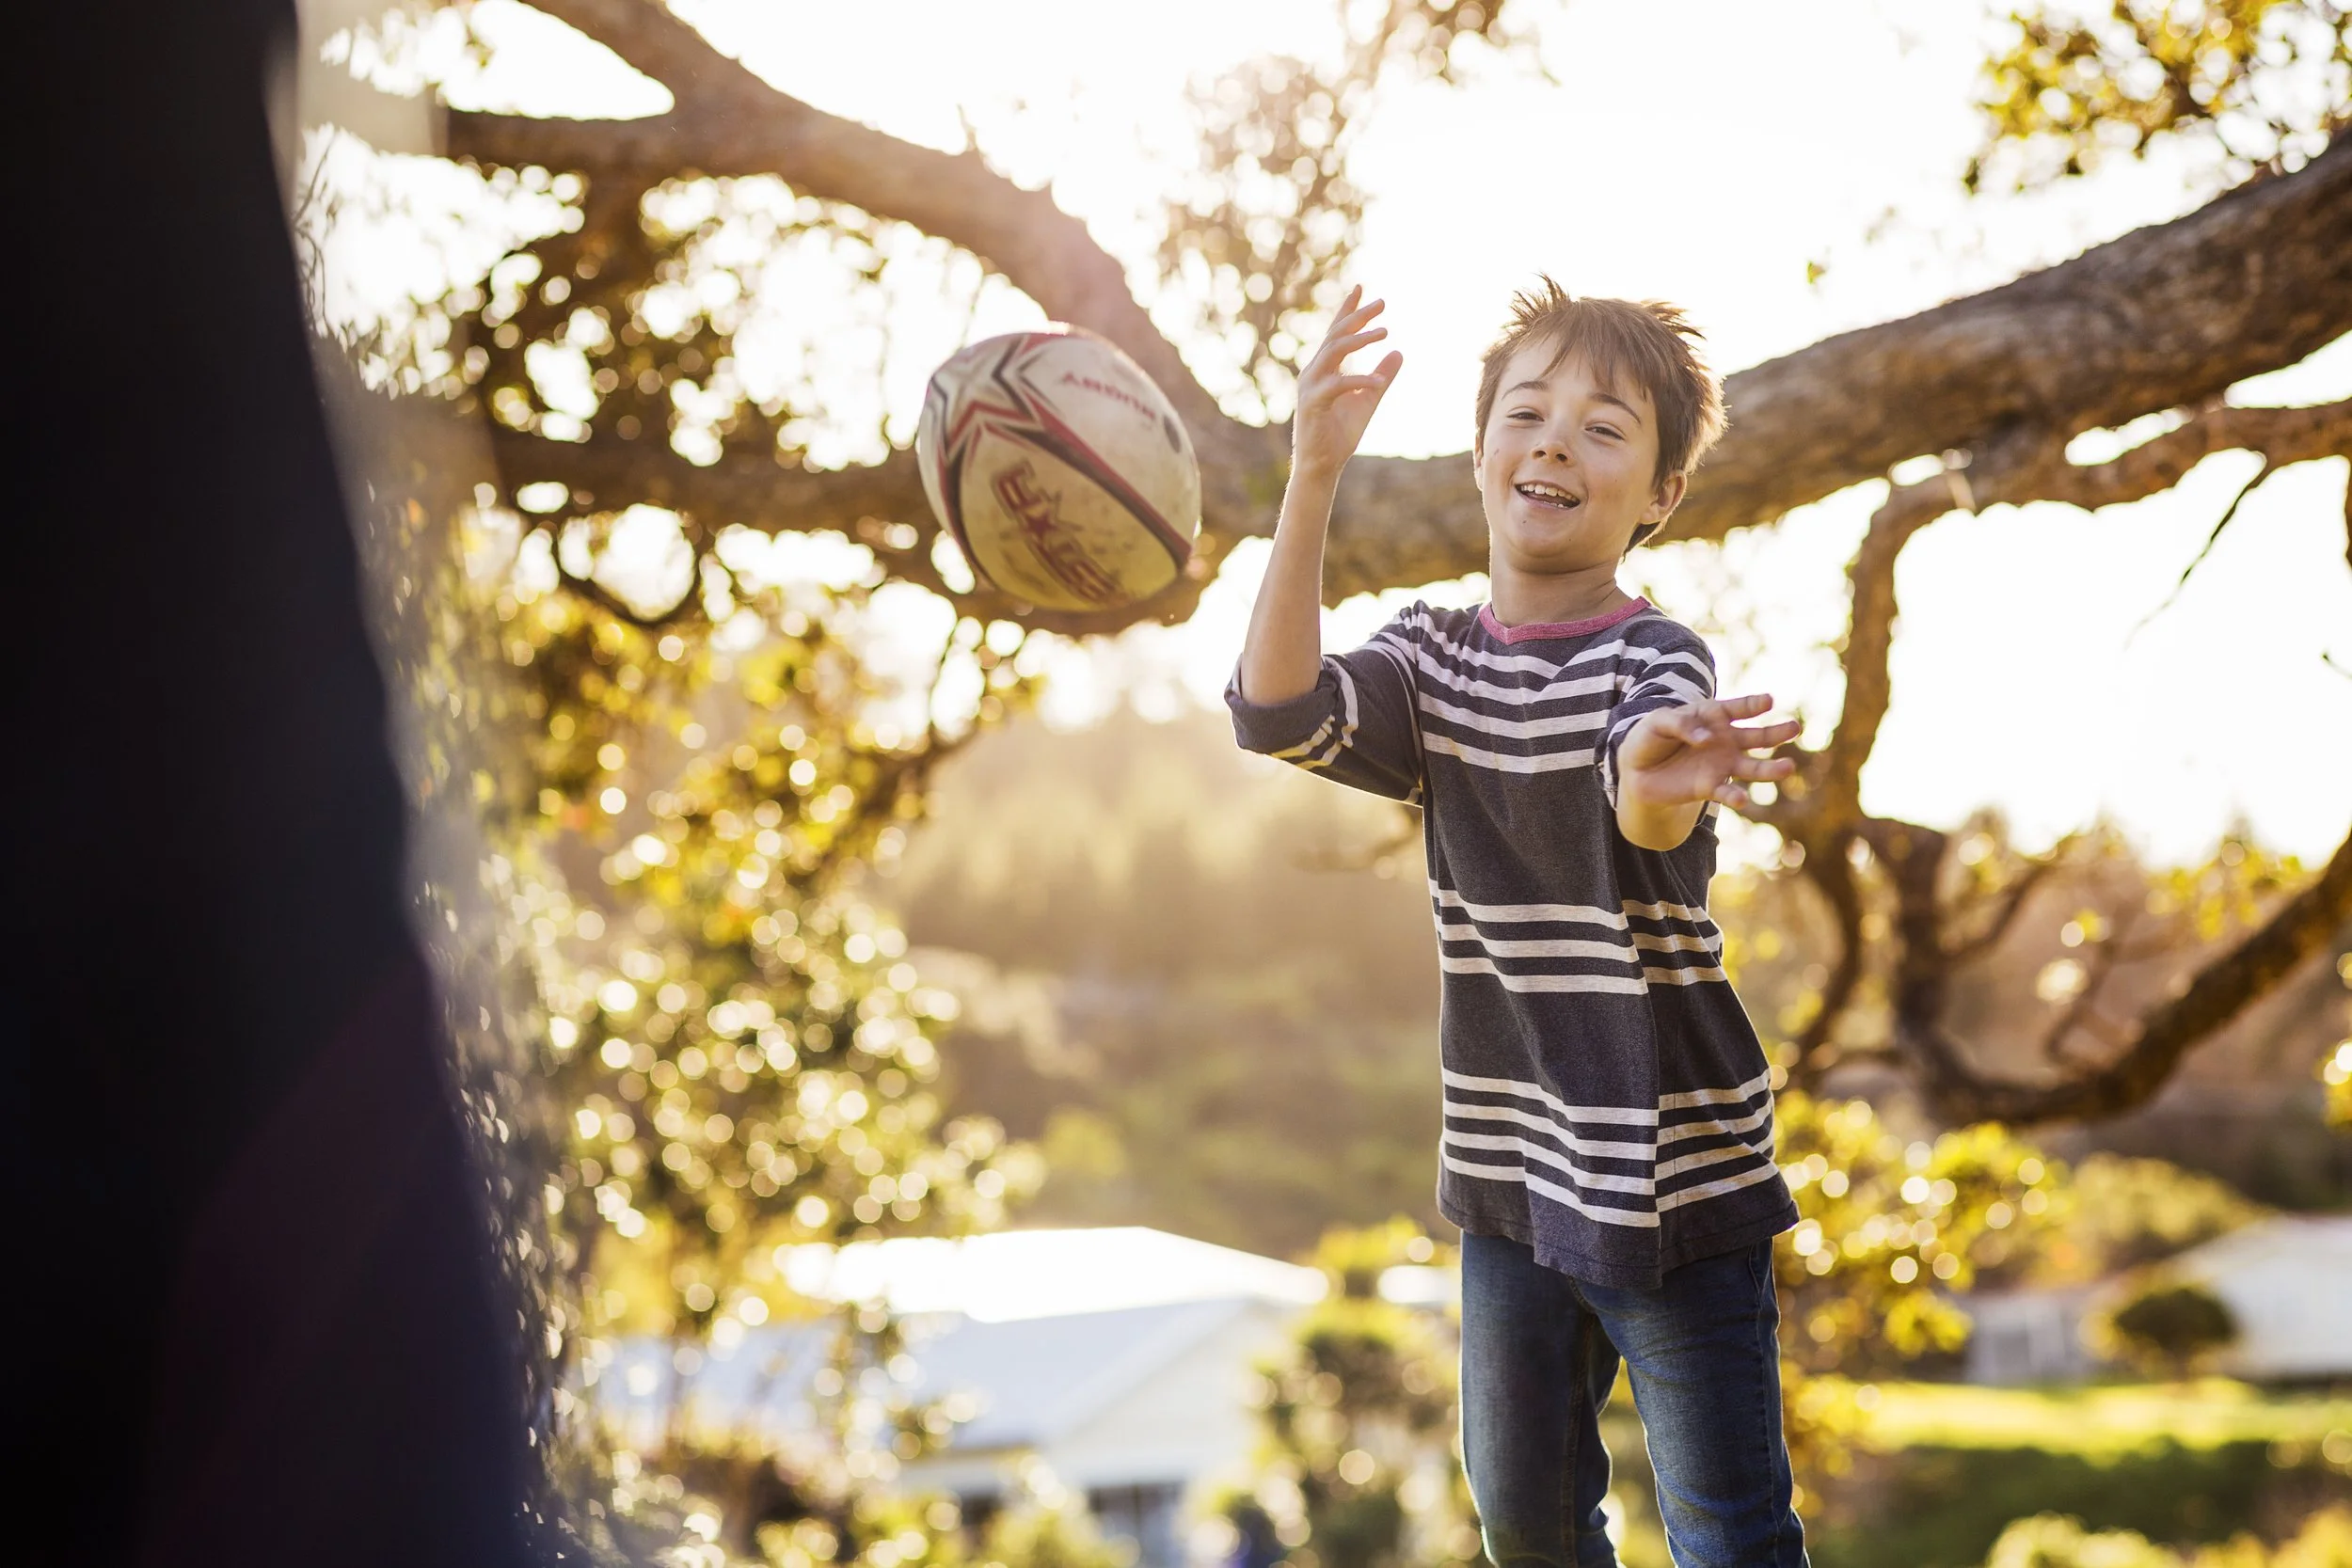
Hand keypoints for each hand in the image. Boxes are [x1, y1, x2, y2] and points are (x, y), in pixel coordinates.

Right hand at [1291, 285, 1403, 482]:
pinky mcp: (1313, 403)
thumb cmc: (1339, 434)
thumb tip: (1398, 352)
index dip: (1348, 309)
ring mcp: (1310, 386)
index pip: (1336, 332)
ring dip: (1359, 340)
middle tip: (1383, 303)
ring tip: (1385, 332)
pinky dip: (1359, 380)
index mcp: (1323, 369)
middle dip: (1358, 316)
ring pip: (1334, 352)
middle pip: (1336, 335)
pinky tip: (1379, 382)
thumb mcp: (1368, 399)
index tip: (1362, 287)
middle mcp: (1313, 372)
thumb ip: (1382, 376)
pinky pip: (1338, 385)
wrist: (1321, 466)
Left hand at [1618, 694, 1799, 812]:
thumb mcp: (1658, 721)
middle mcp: (1726, 740)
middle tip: (1795, 728)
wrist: (1638, 769)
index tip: (1768, 701)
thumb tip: (1707, 739)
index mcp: (1714, 716)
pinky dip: (1735, 798)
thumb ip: (1681, 724)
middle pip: (1757, 736)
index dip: (1753, 704)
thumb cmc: (1651, 737)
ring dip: (1770, 769)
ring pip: (1752, 767)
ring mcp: (1722, 764)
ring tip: (1788, 768)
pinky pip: (1727, 793)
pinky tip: (1742, 800)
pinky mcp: (1710, 787)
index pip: (1739, 708)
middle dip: (1777, 732)